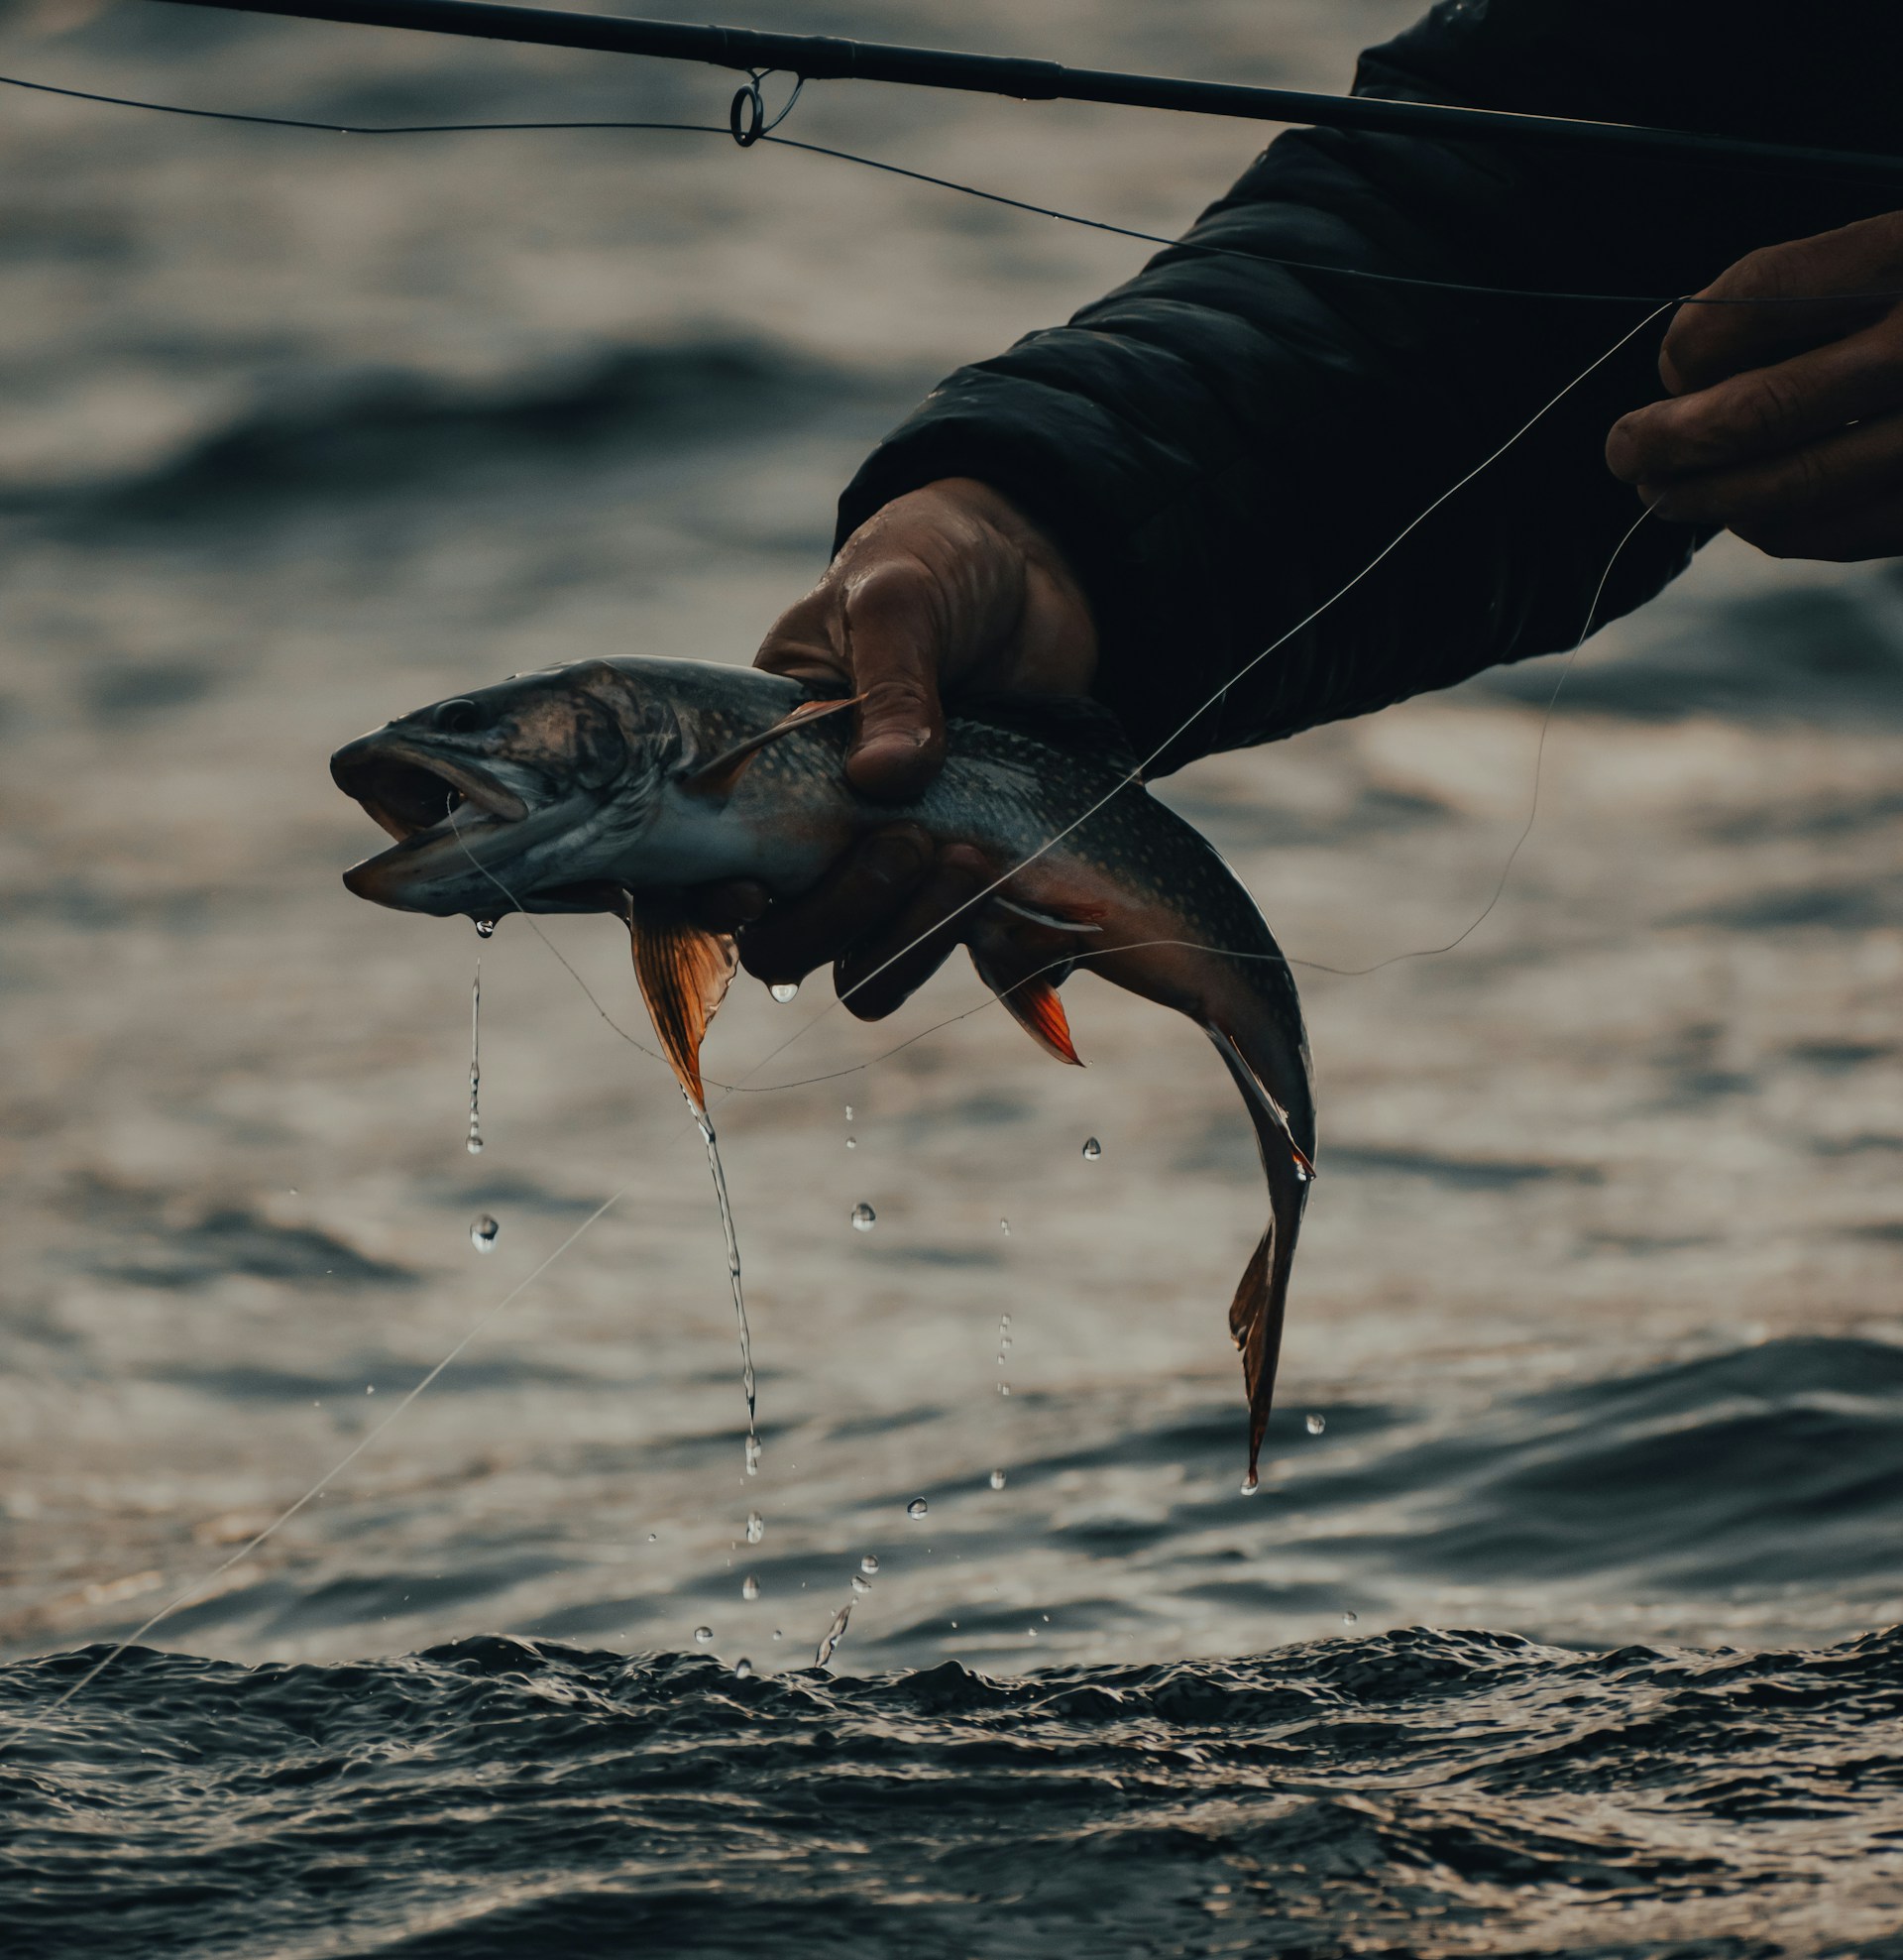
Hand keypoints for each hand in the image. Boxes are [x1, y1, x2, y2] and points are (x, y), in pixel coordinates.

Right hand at [687, 477, 1096, 1016]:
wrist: (1033, 572)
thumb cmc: (931, 567)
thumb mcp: (896, 598)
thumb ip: (890, 682)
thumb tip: (885, 779)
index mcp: (755, 767)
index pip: (692, 871)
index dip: (704, 904)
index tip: (756, 885)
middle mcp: (811, 837)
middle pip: (784, 945)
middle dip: (839, 916)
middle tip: (909, 843)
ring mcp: (891, 868)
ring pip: (869, 970)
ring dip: (913, 940)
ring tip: (974, 859)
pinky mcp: (970, 884)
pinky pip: (975, 962)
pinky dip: (1001, 957)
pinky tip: (1023, 906)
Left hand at [1605, 211, 1902, 558]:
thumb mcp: (1894, 258)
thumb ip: (1799, 294)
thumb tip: (1682, 372)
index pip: (1752, 301)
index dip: (1685, 346)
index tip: (1669, 366)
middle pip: (1755, 410)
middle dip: (1664, 441)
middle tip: (1623, 452)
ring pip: (1783, 487)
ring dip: (1703, 498)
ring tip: (1665, 491)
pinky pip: (1830, 533)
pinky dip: (1770, 528)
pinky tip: (1748, 515)